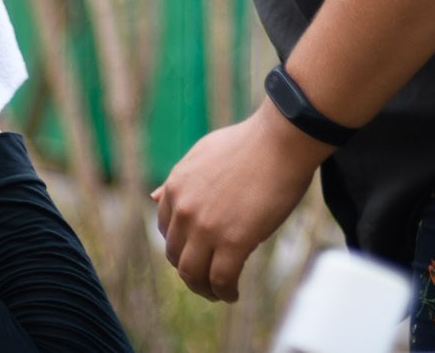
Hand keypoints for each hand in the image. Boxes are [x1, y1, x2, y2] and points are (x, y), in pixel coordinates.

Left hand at [152, 101, 329, 301]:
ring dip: (204, 289)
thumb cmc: (250, 144)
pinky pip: (221, 279)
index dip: (181, 248)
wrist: (281, 141)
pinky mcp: (234, 241)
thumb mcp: (203, 155)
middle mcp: (184, 209)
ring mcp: (207, 227)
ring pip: (193, 274)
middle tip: (207, 279)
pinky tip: (234, 294)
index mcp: (176, 186)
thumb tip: (153, 197)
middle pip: (176, 257)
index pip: (166, 231)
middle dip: (190, 272)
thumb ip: (178, 180)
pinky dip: (226, 293)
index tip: (197, 254)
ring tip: (218, 293)